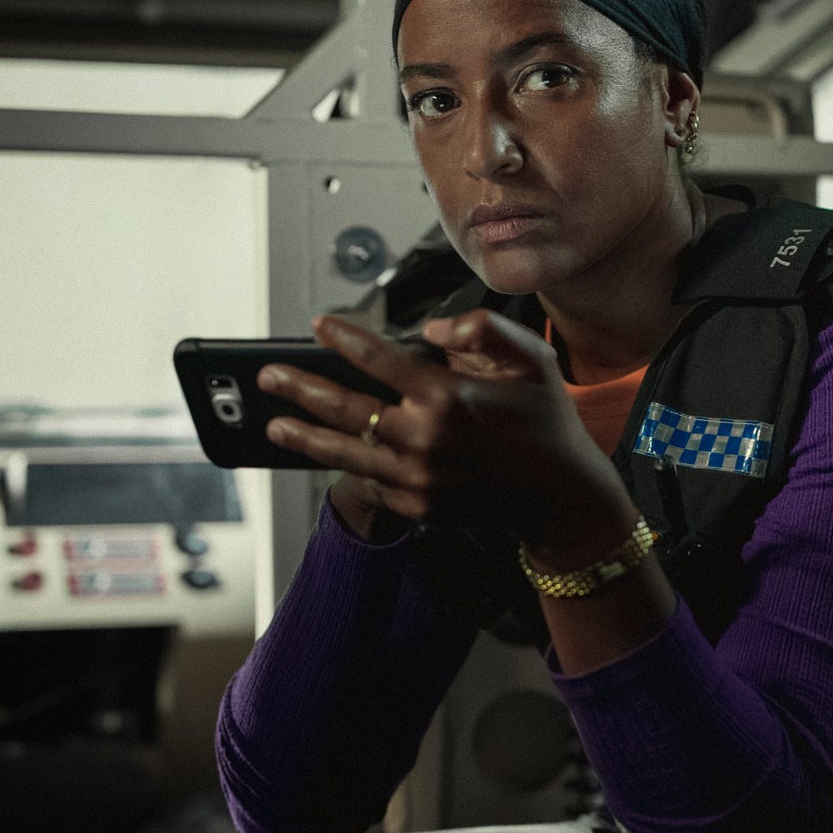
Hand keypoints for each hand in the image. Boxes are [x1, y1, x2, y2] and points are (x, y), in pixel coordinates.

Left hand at [259, 311, 634, 554]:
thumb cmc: (547, 423)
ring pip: (346, 451)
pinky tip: (329, 453)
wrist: (562, 497)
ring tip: (275, 423)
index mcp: (448, 397)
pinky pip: (371, 481)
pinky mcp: (417, 506)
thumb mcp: (531, 359)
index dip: (345, 339)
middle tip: (271, 376)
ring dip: (305, 435)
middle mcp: (424, 439)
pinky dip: (347, 466)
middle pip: (345, 408)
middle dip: (301, 388)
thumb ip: (481, 330)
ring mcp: (417, 478)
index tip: (321, 326)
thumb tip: (429, 331)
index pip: (379, 359)